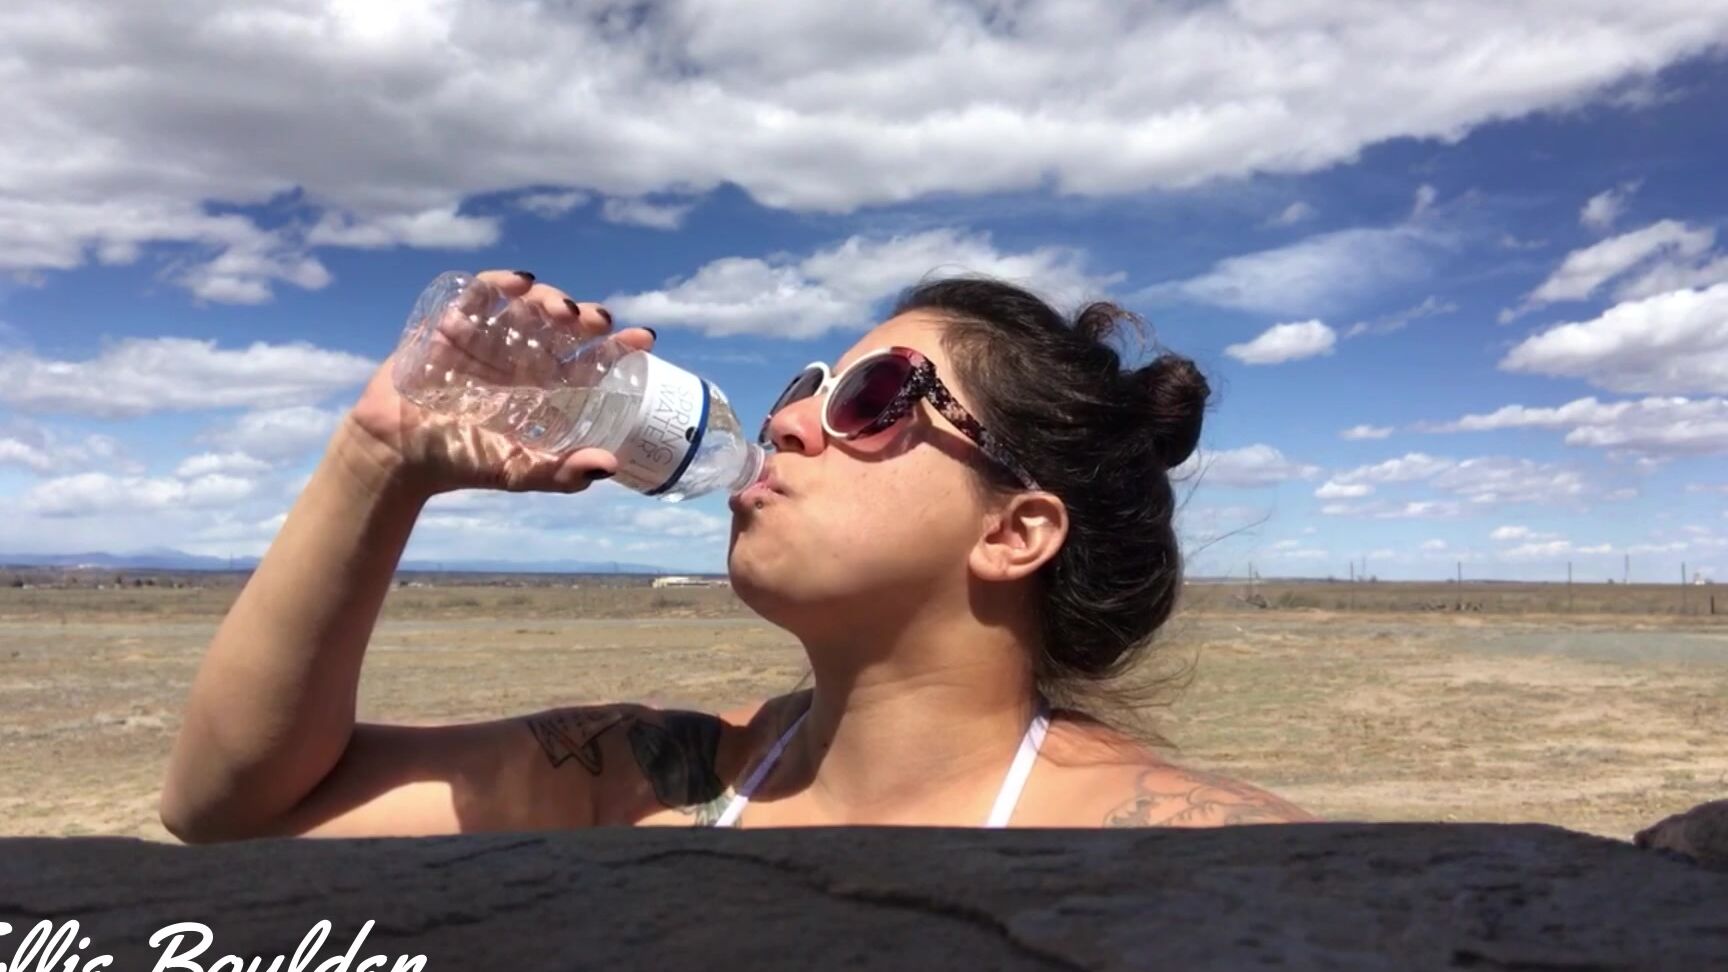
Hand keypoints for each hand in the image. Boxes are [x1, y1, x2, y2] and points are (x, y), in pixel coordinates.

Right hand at [344, 270, 655, 495]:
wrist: (399, 454)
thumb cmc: (462, 461)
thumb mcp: (517, 472)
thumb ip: (560, 473)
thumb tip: (610, 466)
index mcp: (546, 389)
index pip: (590, 362)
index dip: (619, 349)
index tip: (645, 339)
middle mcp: (524, 358)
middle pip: (564, 328)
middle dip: (586, 319)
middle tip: (598, 321)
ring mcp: (491, 338)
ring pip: (529, 307)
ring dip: (550, 300)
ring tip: (562, 309)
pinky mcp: (455, 323)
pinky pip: (481, 294)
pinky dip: (500, 282)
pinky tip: (519, 282)